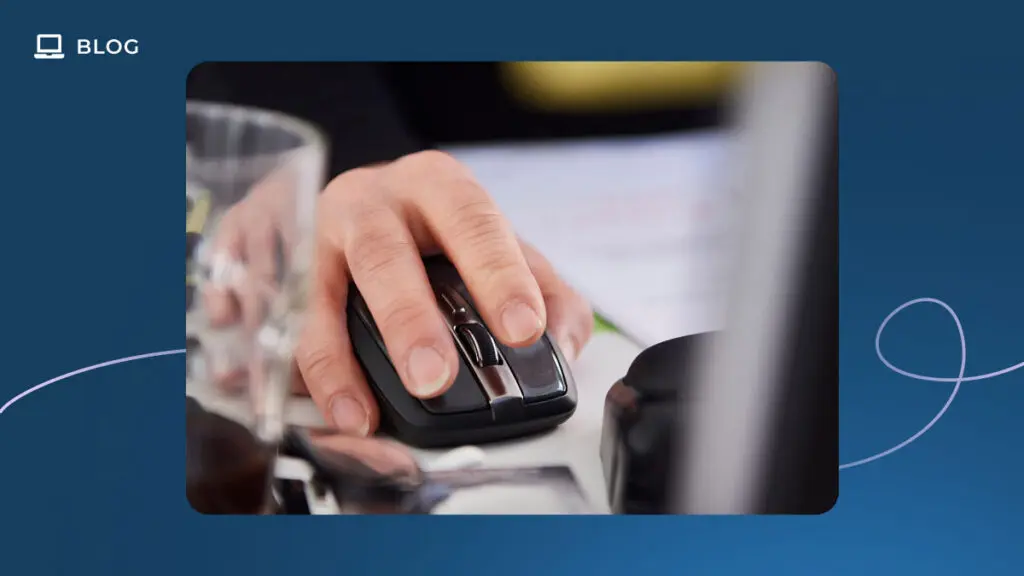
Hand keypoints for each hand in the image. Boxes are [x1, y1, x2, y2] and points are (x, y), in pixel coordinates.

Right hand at [206, 150, 593, 435]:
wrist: (354, 199)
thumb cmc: (431, 228)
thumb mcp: (494, 244)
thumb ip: (543, 287)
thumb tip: (567, 344)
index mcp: (437, 187)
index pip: (473, 221)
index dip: (498, 274)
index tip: (523, 328)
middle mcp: (371, 199)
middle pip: (385, 254)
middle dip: (409, 319)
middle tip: (434, 376)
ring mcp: (314, 226)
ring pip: (317, 290)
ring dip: (335, 356)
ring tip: (360, 413)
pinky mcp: (271, 255)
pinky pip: (270, 310)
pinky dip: (283, 357)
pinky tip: (299, 397)